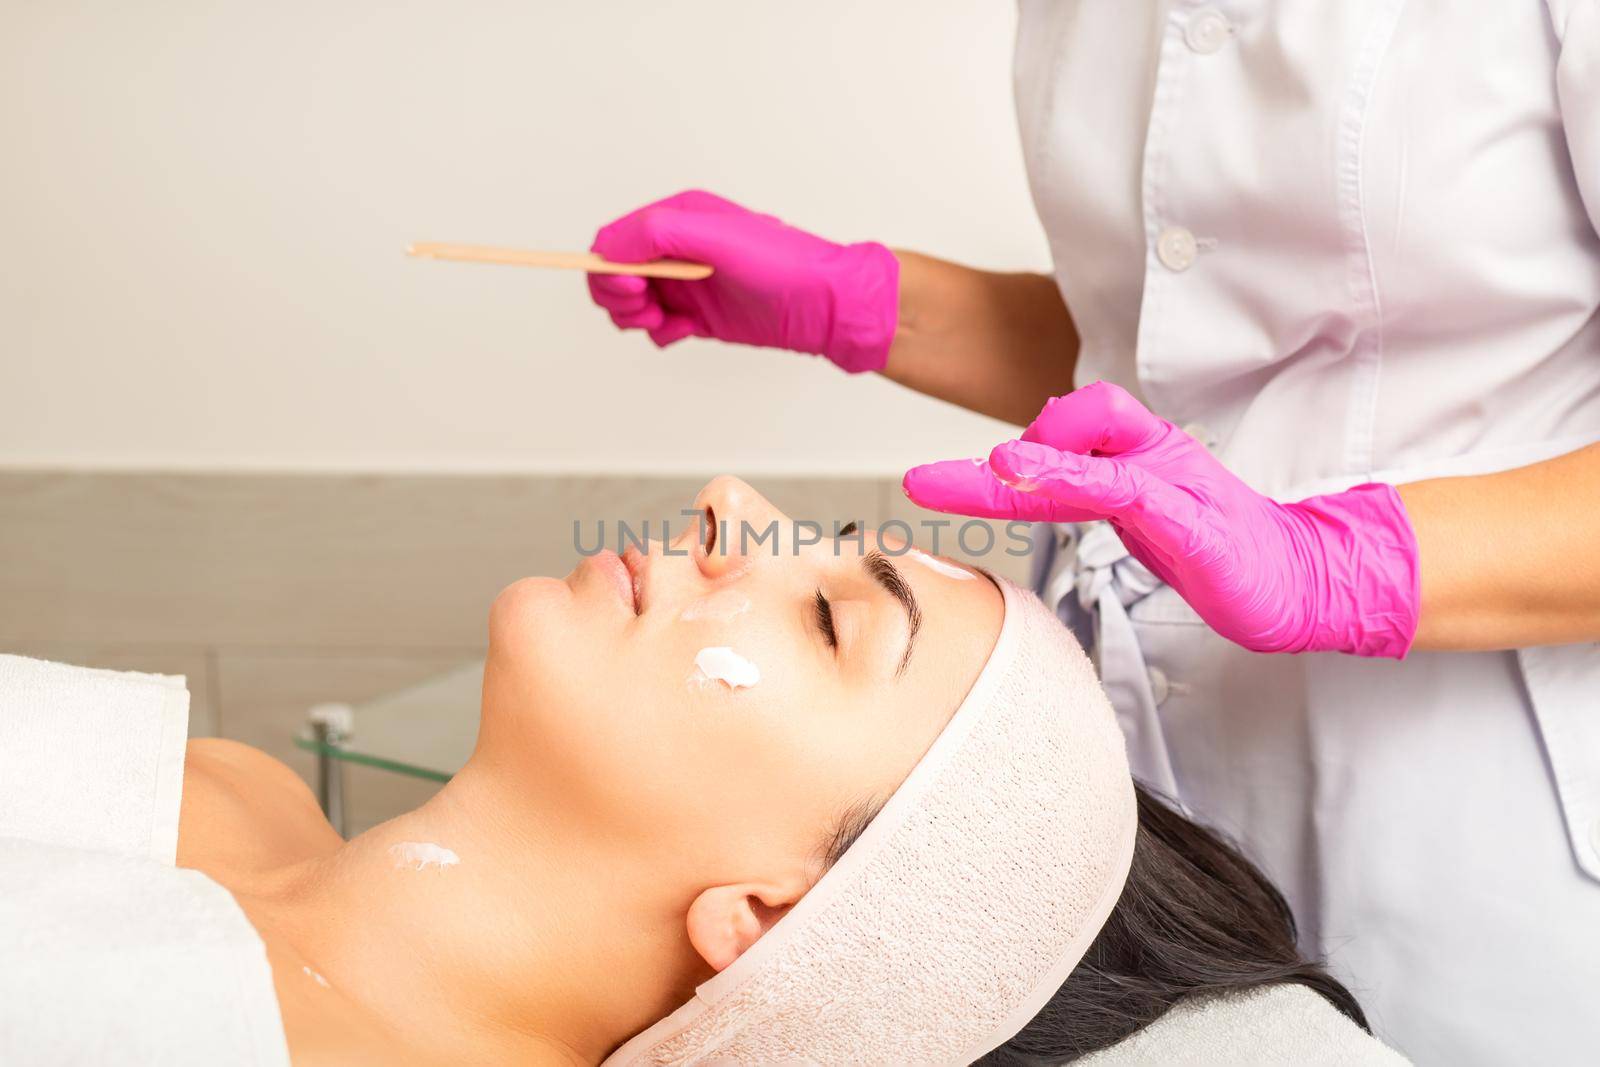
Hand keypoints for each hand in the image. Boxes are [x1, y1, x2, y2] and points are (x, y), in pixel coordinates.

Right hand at [587, 190, 898, 372]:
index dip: (609, 266)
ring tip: (667, 320)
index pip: (615, 238)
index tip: (632, 287)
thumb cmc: (781, 263)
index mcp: (677, 217)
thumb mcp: (716, 238)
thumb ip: (658, 234)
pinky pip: (657, 327)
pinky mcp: (697, 314)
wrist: (825, 305)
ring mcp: (685, 283)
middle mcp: (676, 248)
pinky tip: (689, 331)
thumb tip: (609, 250)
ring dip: (637, 317)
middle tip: (647, 309)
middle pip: (614, 274)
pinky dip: (662, 333)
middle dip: (619, 296)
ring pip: (630, 304)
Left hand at [903, 382, 1420, 656]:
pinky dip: (1078, 481)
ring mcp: (1171, 483)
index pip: (1062, 428)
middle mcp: (1147, 455)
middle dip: (996, 456)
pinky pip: (1127, 490)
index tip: (939, 483)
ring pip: (1090, 453)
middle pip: (1068, 422)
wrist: (1297, 581)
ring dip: (1031, 460)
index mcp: (1131, 455)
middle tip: (926, 483)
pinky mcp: (1190, 518)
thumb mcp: (1140, 517)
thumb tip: (1026, 477)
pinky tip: (1039, 483)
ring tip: (987, 468)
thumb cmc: (1217, 548)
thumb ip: (1087, 492)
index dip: (1004, 451)